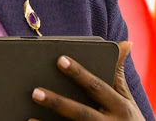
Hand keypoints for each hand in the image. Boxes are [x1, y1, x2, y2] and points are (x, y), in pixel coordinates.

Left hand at [29, 41, 144, 120]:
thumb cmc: (127, 120)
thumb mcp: (127, 99)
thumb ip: (118, 74)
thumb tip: (126, 43)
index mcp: (120, 107)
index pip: (96, 88)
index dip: (79, 73)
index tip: (59, 59)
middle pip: (81, 113)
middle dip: (58, 103)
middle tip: (34, 91)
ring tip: (28, 118)